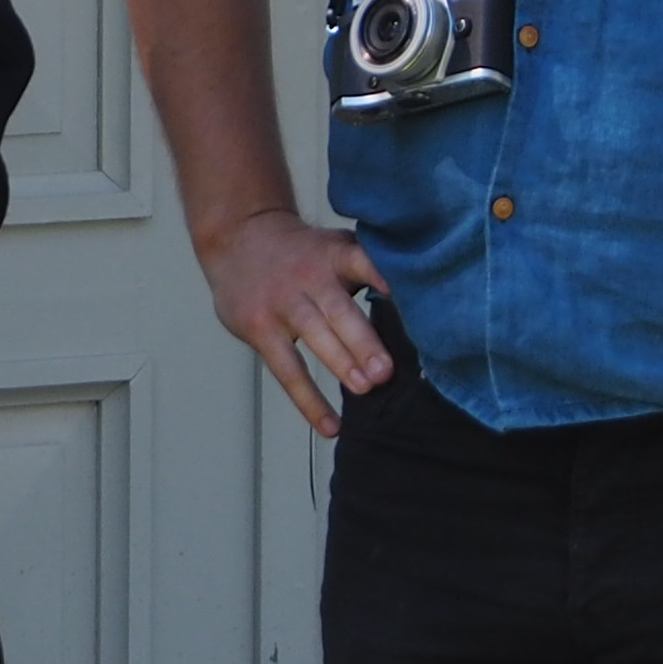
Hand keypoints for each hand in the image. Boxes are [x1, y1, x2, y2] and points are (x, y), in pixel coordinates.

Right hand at [199, 206, 389, 436]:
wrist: (239, 238)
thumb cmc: (302, 252)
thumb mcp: (336, 247)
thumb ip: (371, 269)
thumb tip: (422, 305)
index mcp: (335, 254)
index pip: (362, 260)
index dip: (382, 276)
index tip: (403, 297)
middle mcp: (310, 277)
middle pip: (338, 309)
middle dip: (363, 341)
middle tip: (386, 369)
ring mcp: (283, 303)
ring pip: (314, 336)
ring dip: (340, 363)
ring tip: (366, 388)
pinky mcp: (261, 329)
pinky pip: (287, 370)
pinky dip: (309, 401)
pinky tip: (331, 425)